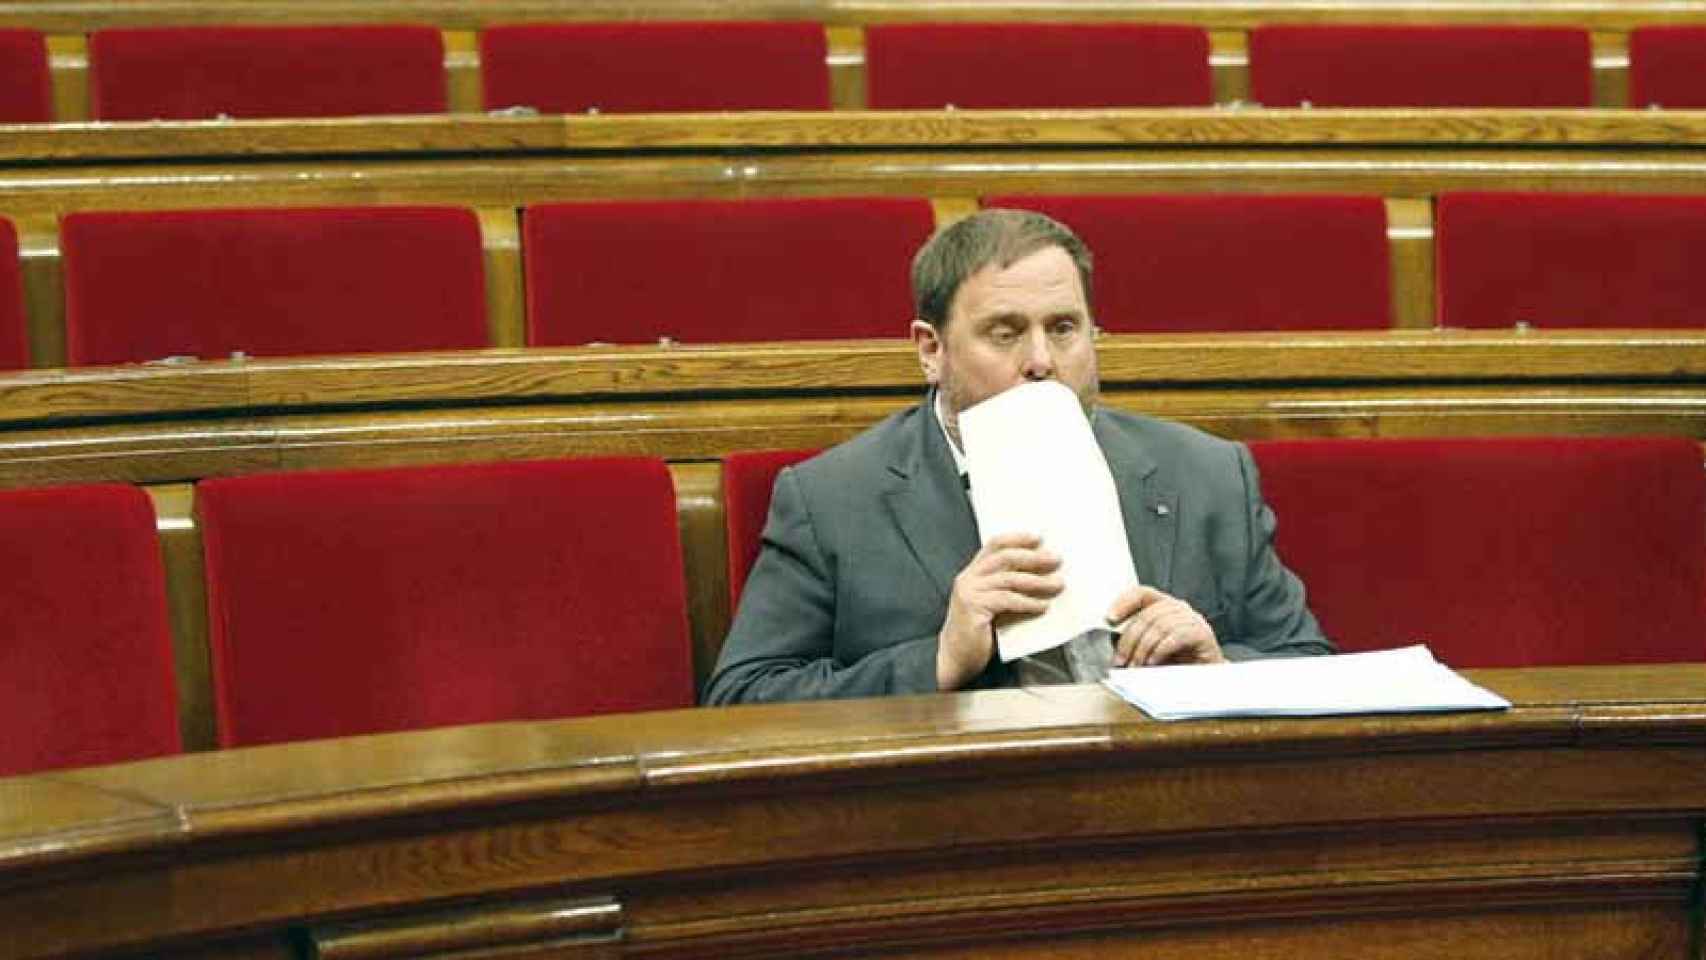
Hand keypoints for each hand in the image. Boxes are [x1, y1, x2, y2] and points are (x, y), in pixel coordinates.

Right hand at [937, 532, 1062, 689]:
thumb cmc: (976, 635)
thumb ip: (1009, 590)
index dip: (1017, 539)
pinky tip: (1042, 606)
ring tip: (1056, 585)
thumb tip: (1043, 579)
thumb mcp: (994, 606)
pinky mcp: (973, 607)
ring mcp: (969, 592)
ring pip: (1009, 579)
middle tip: (1055, 560)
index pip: (995, 545)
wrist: (955, 659)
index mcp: (972, 574)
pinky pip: (1007, 600)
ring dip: (1037, 581)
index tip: (1039, 538)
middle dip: (1034, 558)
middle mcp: (968, 578)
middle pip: (1005, 558)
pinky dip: (1028, 602)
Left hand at [1105, 586, 1224, 666]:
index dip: (1124, 602)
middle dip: (1129, 640)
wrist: (1206, 682)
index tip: (1109, 618)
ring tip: (1136, 666)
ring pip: (1160, 625)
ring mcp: (1193, 619)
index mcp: (1163, 607)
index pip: (1142, 594)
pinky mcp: (1203, 634)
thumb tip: (1112, 645)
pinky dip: (1161, 649)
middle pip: (1147, 614)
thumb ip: (1134, 643)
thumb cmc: (1176, 664)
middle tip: (1121, 661)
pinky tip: (1153, 662)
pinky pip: (1177, 635)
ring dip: (1143, 648)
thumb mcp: (1149, 650)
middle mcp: (1179, 609)